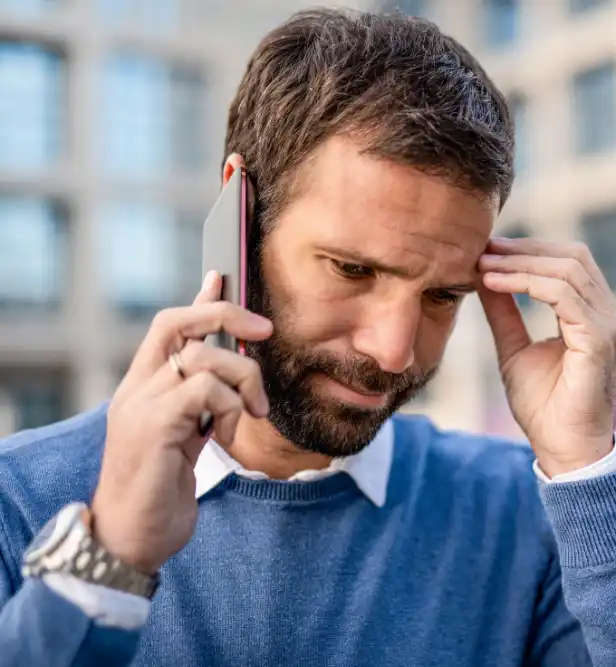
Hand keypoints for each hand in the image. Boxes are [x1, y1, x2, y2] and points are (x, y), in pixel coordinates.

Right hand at [90, 272, 272, 573]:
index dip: (200, 300)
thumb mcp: (185, 438)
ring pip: (206, 356)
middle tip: (265, 334)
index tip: (222, 275)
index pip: (169, 326)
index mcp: (142, 388)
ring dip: (243, 381)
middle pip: (178, 322)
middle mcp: (136, 389)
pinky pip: (206, 390)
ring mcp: (140, 405)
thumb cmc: (161, 492)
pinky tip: (224, 439)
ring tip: (248, 415)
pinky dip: (229, 409)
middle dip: (227, 314)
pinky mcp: (153, 425)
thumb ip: (201, 403)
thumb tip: (229, 373)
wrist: (132, 540)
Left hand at [478, 238, 615, 476]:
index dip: (529, 249)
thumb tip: (485, 276)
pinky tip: (494, 283)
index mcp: (593, 315)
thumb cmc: (544, 408)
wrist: (562, 450)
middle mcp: (608, 315)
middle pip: (572, 256)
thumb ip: (504, 313)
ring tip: (483, 265)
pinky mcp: (599, 340)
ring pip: (567, 270)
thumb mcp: (514, 349)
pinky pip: (563, 295)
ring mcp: (608, 326)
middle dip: (524, 248)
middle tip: (484, 248)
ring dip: (520, 262)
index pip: (568, 262)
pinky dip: (525, 283)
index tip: (488, 249)